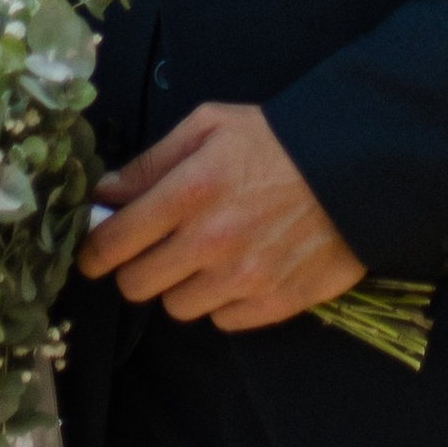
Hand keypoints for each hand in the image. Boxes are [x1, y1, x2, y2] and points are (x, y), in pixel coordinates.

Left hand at [77, 101, 364, 330]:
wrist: (355, 165)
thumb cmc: (275, 139)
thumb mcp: (209, 126)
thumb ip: (152, 161)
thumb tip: (106, 193)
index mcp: (189, 191)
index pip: (114, 241)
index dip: (93, 251)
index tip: (92, 253)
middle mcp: (210, 241)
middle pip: (137, 285)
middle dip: (136, 268)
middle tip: (153, 250)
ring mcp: (243, 278)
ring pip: (177, 307)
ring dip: (182, 285)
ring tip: (205, 257)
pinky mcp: (273, 303)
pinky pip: (222, 320)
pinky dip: (222, 301)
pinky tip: (239, 270)